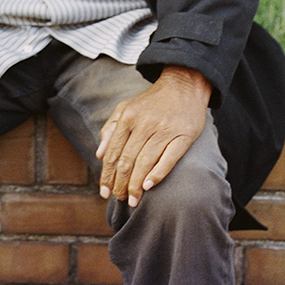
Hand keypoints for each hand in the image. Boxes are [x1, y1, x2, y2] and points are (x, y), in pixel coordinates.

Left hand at [96, 65, 210, 206]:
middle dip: (121, 184)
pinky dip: (157, 174)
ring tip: (133, 200)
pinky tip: (148, 186)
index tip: (104, 192)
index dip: (107, 176)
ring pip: (145, 163)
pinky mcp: (183, 135)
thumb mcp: (126, 107)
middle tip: (119, 199)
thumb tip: (99, 155)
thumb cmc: (152, 101)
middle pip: (128, 161)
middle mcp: (145, 123)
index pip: (113, 153)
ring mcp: (165, 129)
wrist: (184, 85)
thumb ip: (110, 129)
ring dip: (136, 185)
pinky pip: (169, 159)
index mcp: (128, 117)